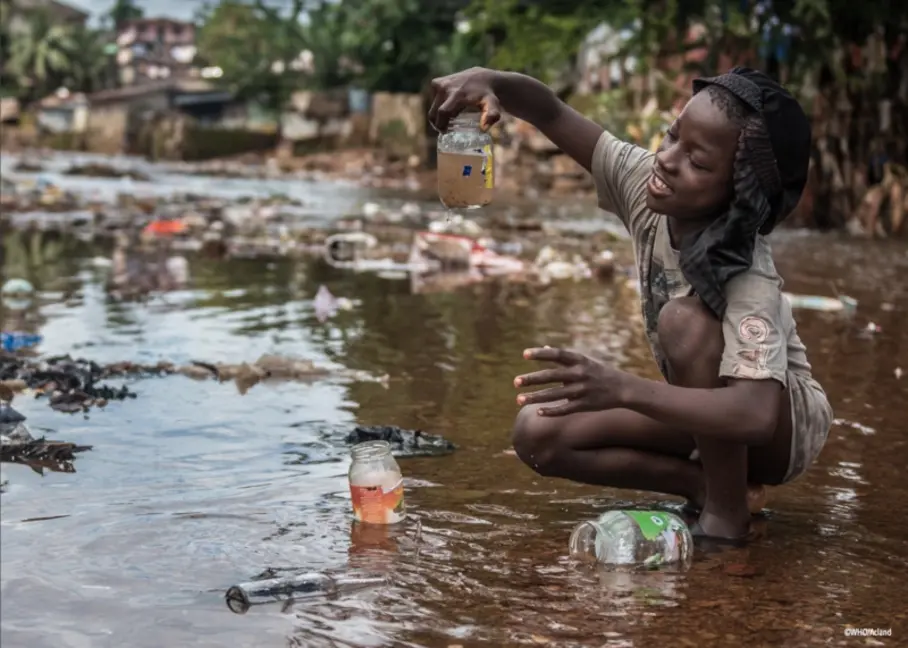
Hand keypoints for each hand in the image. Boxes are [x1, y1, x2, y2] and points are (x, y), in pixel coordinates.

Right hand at [428, 67, 501, 132]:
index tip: (445, 132)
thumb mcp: (493, 105)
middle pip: (434, 112)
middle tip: (445, 129)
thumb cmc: (488, 95)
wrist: (484, 78)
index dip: (441, 125)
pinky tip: (448, 107)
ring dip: (438, 114)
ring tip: (449, 118)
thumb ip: (492, 115)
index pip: (442, 113)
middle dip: (437, 123)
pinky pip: (434, 99)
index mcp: (457, 95)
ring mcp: (440, 84)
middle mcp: (446, 87)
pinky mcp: (437, 82)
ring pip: (433, 107)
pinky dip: (438, 105)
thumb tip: (484, 128)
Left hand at [514, 347, 629, 415]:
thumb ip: (562, 357)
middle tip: (515, 381)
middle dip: (533, 379)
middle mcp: (580, 374)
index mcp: (580, 360)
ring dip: (536, 397)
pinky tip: (538, 412)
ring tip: (518, 400)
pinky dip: (552, 410)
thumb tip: (543, 347)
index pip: (557, 354)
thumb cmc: (598, 372)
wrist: (623, 388)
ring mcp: (583, 390)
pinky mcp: (585, 405)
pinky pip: (565, 409)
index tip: (524, 354)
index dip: (541, 354)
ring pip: (555, 394)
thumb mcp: (583, 361)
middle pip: (552, 375)